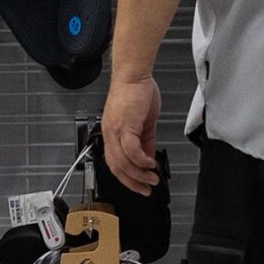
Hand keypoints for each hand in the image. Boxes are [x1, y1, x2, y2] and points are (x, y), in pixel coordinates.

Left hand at [102, 73, 162, 193]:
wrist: (133, 74)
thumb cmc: (136, 91)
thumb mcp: (142, 122)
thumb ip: (145, 141)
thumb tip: (149, 157)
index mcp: (113, 133)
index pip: (115, 163)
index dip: (127, 178)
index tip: (140, 185)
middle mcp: (111, 134)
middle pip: (117, 167)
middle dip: (132, 182)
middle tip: (146, 189)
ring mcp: (116, 131)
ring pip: (123, 162)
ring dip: (139, 174)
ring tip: (153, 178)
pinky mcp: (125, 126)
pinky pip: (131, 150)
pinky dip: (141, 160)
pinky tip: (151, 164)